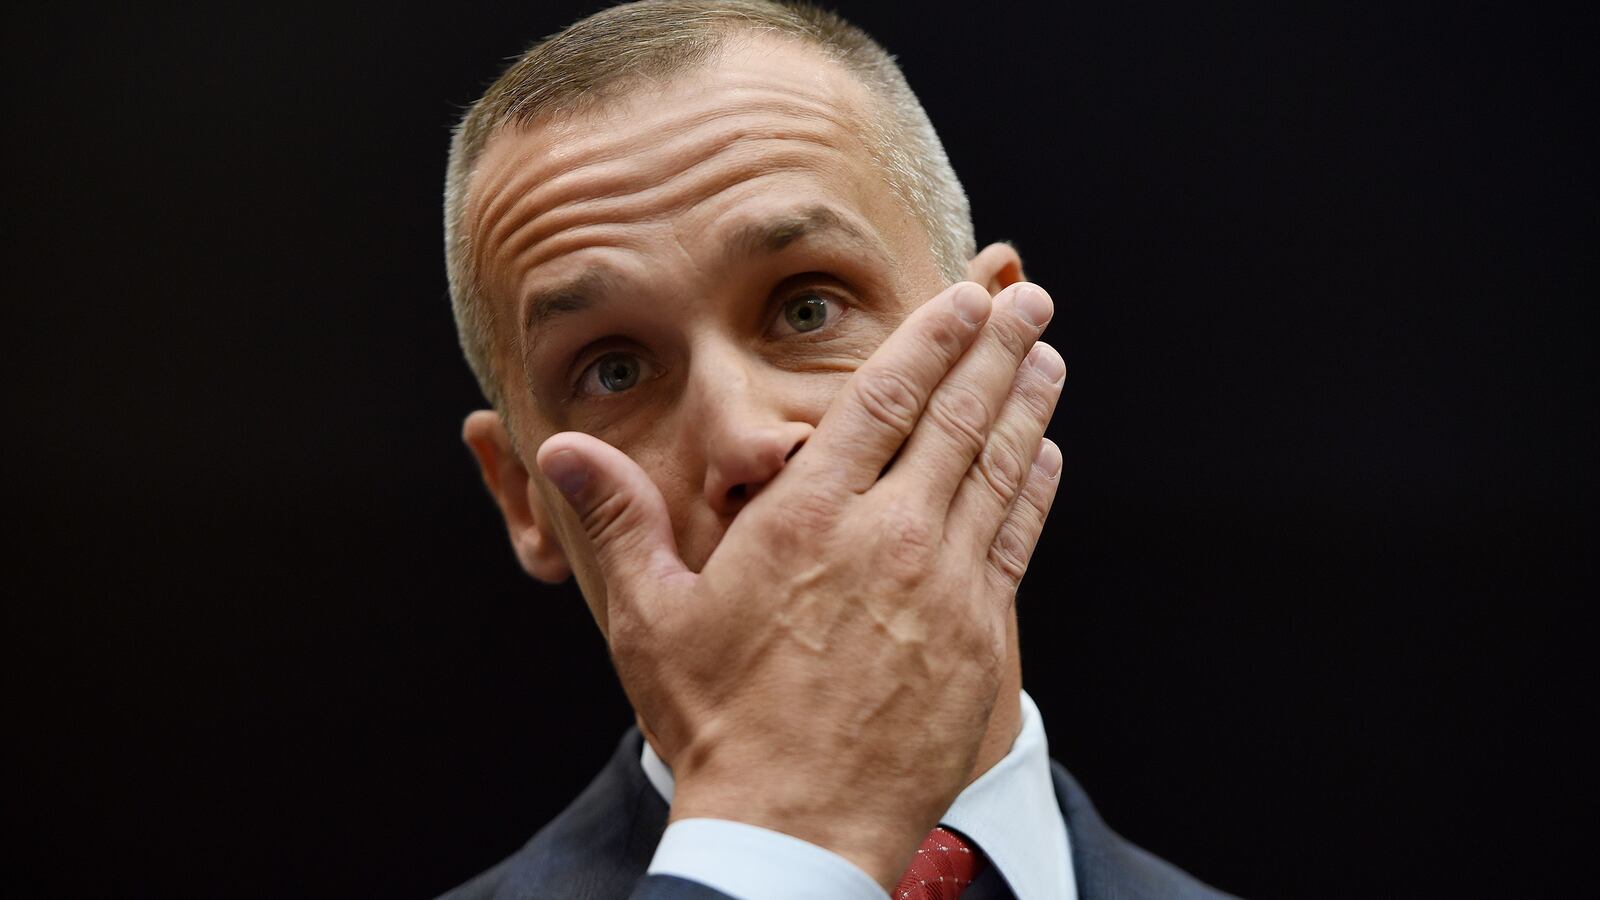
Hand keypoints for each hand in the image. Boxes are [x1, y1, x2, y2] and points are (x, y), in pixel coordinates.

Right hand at [536, 281, 1064, 887]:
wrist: (796, 828)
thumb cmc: (717, 723)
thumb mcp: (650, 618)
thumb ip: (620, 521)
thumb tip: (559, 450)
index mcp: (808, 519)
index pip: (882, 400)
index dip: (929, 338)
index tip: (964, 296)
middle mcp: (887, 539)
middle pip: (956, 420)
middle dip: (996, 349)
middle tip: (1029, 298)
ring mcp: (943, 589)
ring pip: (998, 473)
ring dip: (1026, 408)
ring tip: (1049, 357)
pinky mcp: (980, 640)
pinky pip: (1016, 544)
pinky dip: (1034, 492)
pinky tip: (1046, 457)